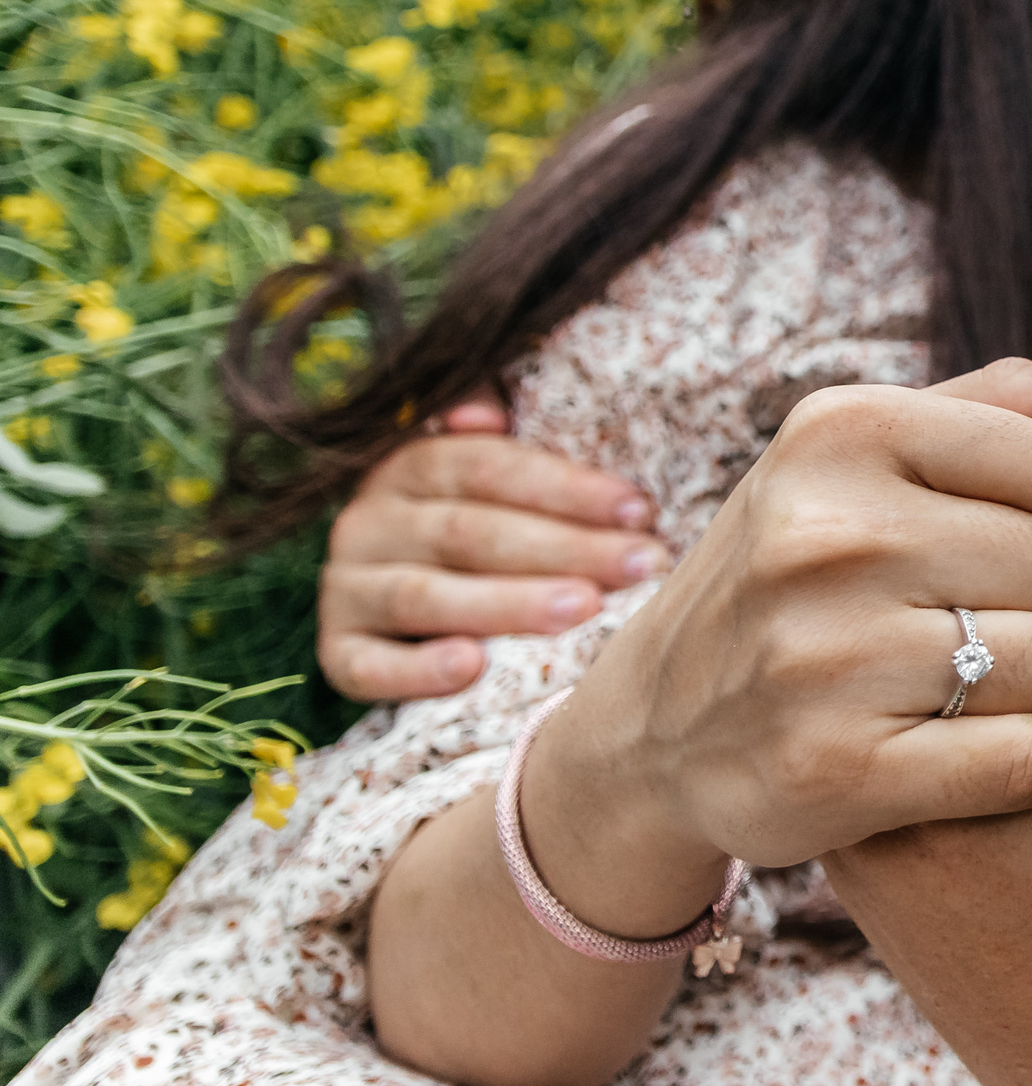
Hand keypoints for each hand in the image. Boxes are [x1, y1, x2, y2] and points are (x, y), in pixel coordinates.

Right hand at [322, 387, 669, 701]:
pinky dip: (417, 671)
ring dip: (509, 603)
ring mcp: (347, 589)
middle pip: (471, 531)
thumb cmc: (477, 526)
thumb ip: (494, 421)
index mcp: (412, 466)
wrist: (394, 610)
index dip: (567, 487)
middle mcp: (370, 521)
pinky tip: (471, 668)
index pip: (490, 467)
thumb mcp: (486, 469)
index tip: (640, 510)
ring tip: (583, 609)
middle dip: (565, 548)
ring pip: (426, 595)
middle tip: (640, 565)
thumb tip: (484, 414)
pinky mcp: (338, 652)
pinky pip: (368, 666)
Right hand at [518, 362, 1031, 944]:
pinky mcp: (838, 772)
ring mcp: (825, 657)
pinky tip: (1024, 752)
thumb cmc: (797, 568)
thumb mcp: (868, 458)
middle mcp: (826, 535)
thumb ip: (1007, 410)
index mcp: (841, 433)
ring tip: (984, 685)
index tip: (1000, 544)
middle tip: (982, 623)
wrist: (654, 726)